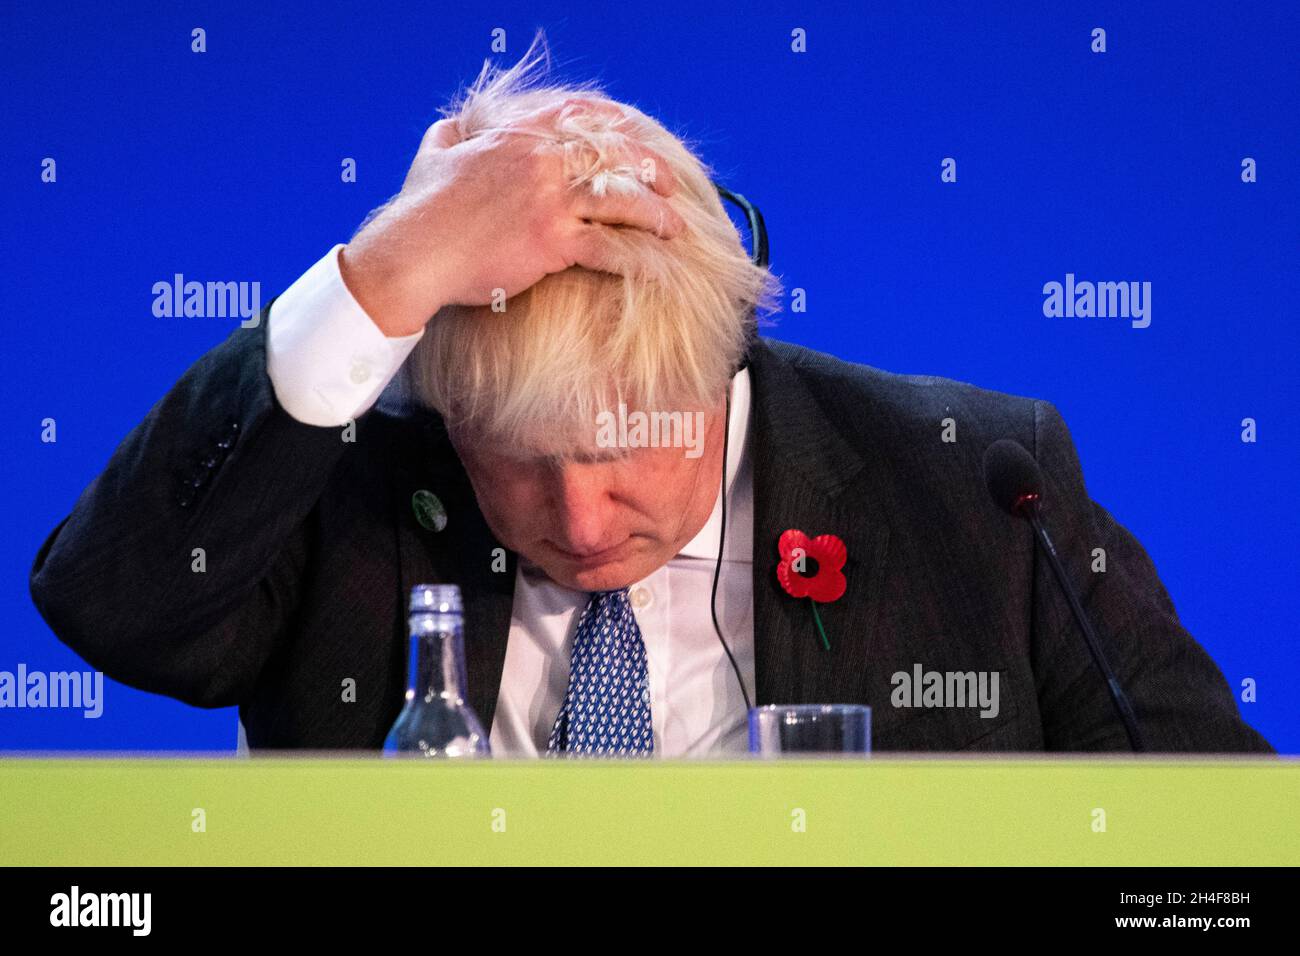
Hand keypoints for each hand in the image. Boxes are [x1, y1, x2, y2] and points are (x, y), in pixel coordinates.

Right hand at [339, 98, 685, 336]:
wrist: (412, 254)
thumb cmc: (419, 210)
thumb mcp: (432, 155)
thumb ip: (450, 135)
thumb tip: (451, 126)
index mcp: (517, 135)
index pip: (581, 117)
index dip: (618, 126)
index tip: (639, 139)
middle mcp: (539, 160)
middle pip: (614, 155)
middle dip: (650, 169)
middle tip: (671, 186)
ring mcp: (548, 199)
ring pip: (621, 199)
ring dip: (655, 215)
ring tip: (675, 228)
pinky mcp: (551, 240)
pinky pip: (609, 246)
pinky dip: (637, 257)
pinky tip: (655, 266)